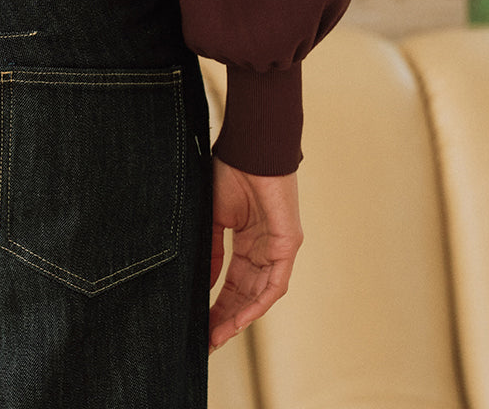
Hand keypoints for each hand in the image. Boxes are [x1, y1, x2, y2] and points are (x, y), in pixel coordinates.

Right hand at [207, 158, 302, 352]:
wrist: (249, 149)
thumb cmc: (230, 172)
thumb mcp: (213, 218)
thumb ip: (212, 250)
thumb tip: (202, 284)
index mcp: (247, 241)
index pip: (233, 283)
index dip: (217, 305)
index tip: (199, 325)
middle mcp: (264, 249)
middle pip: (246, 294)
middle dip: (226, 318)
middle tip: (207, 341)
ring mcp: (278, 249)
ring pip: (260, 295)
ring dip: (239, 318)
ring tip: (218, 336)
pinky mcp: (288, 245)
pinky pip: (275, 284)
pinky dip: (258, 304)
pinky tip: (240, 319)